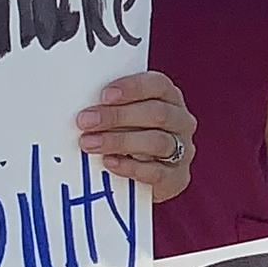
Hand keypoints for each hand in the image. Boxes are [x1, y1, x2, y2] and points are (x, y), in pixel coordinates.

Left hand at [77, 71, 195, 201]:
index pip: (158, 85)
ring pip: (157, 141)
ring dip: (119, 141)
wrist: (142, 181)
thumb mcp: (121, 118)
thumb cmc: (127, 137)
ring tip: (89, 144)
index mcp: (170, 98)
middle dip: (118, 116)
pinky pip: (157, 172)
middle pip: (157, 113)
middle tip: (86, 121)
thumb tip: (83, 106)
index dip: (133, 88)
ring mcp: (183, 150)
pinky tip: (109, 162)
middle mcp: (181, 121)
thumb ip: (109, 107)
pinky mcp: (177, 178)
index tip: (104, 95)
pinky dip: (131, 167)